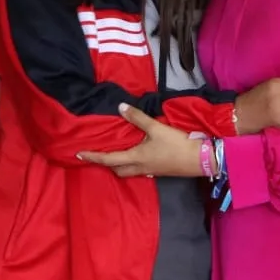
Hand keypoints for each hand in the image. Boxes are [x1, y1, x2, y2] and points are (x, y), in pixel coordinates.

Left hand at [79, 104, 199, 177]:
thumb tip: (120, 107)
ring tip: (114, 154)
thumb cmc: (176, 144)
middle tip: (97, 154)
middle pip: (117, 170)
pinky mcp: (158, 172)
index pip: (108, 159)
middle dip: (106, 164)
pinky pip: (139, 171)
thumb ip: (138, 118)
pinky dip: (131, 165)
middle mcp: (140, 168)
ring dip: (118, 165)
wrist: (200, 160)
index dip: (93, 156)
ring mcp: (150, 172)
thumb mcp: (156, 128)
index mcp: (135, 157)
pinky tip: (135, 156)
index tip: (79, 154)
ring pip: (127, 172)